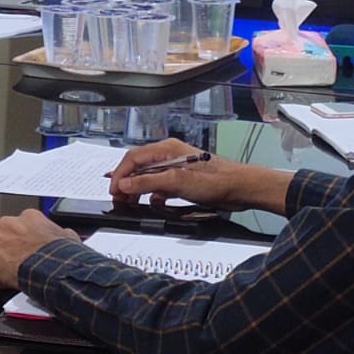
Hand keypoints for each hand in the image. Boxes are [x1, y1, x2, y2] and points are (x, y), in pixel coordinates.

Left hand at [0, 209, 79, 289]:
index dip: (24, 239)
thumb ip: (60, 233)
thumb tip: (65, 236)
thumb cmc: (60, 255)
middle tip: (18, 261)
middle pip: (3, 234)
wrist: (49, 269)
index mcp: (28, 216)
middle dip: (9, 246)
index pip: (22, 225)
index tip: (28, 249)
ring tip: (9, 272)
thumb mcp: (69, 237)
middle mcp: (8, 223)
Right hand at [107, 138, 287, 211]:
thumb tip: (124, 184)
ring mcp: (176, 168)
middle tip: (119, 198)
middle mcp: (169, 155)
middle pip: (138, 167)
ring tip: (132, 202)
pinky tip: (156, 203)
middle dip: (126, 182)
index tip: (113, 190)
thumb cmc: (216, 181)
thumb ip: (148, 183)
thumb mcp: (177, 182)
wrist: (240, 189)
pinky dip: (154, 195)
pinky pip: (161, 186)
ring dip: (139, 190)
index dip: (120, 173)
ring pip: (148, 177)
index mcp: (166, 149)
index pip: (133, 158)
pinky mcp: (183, 180)